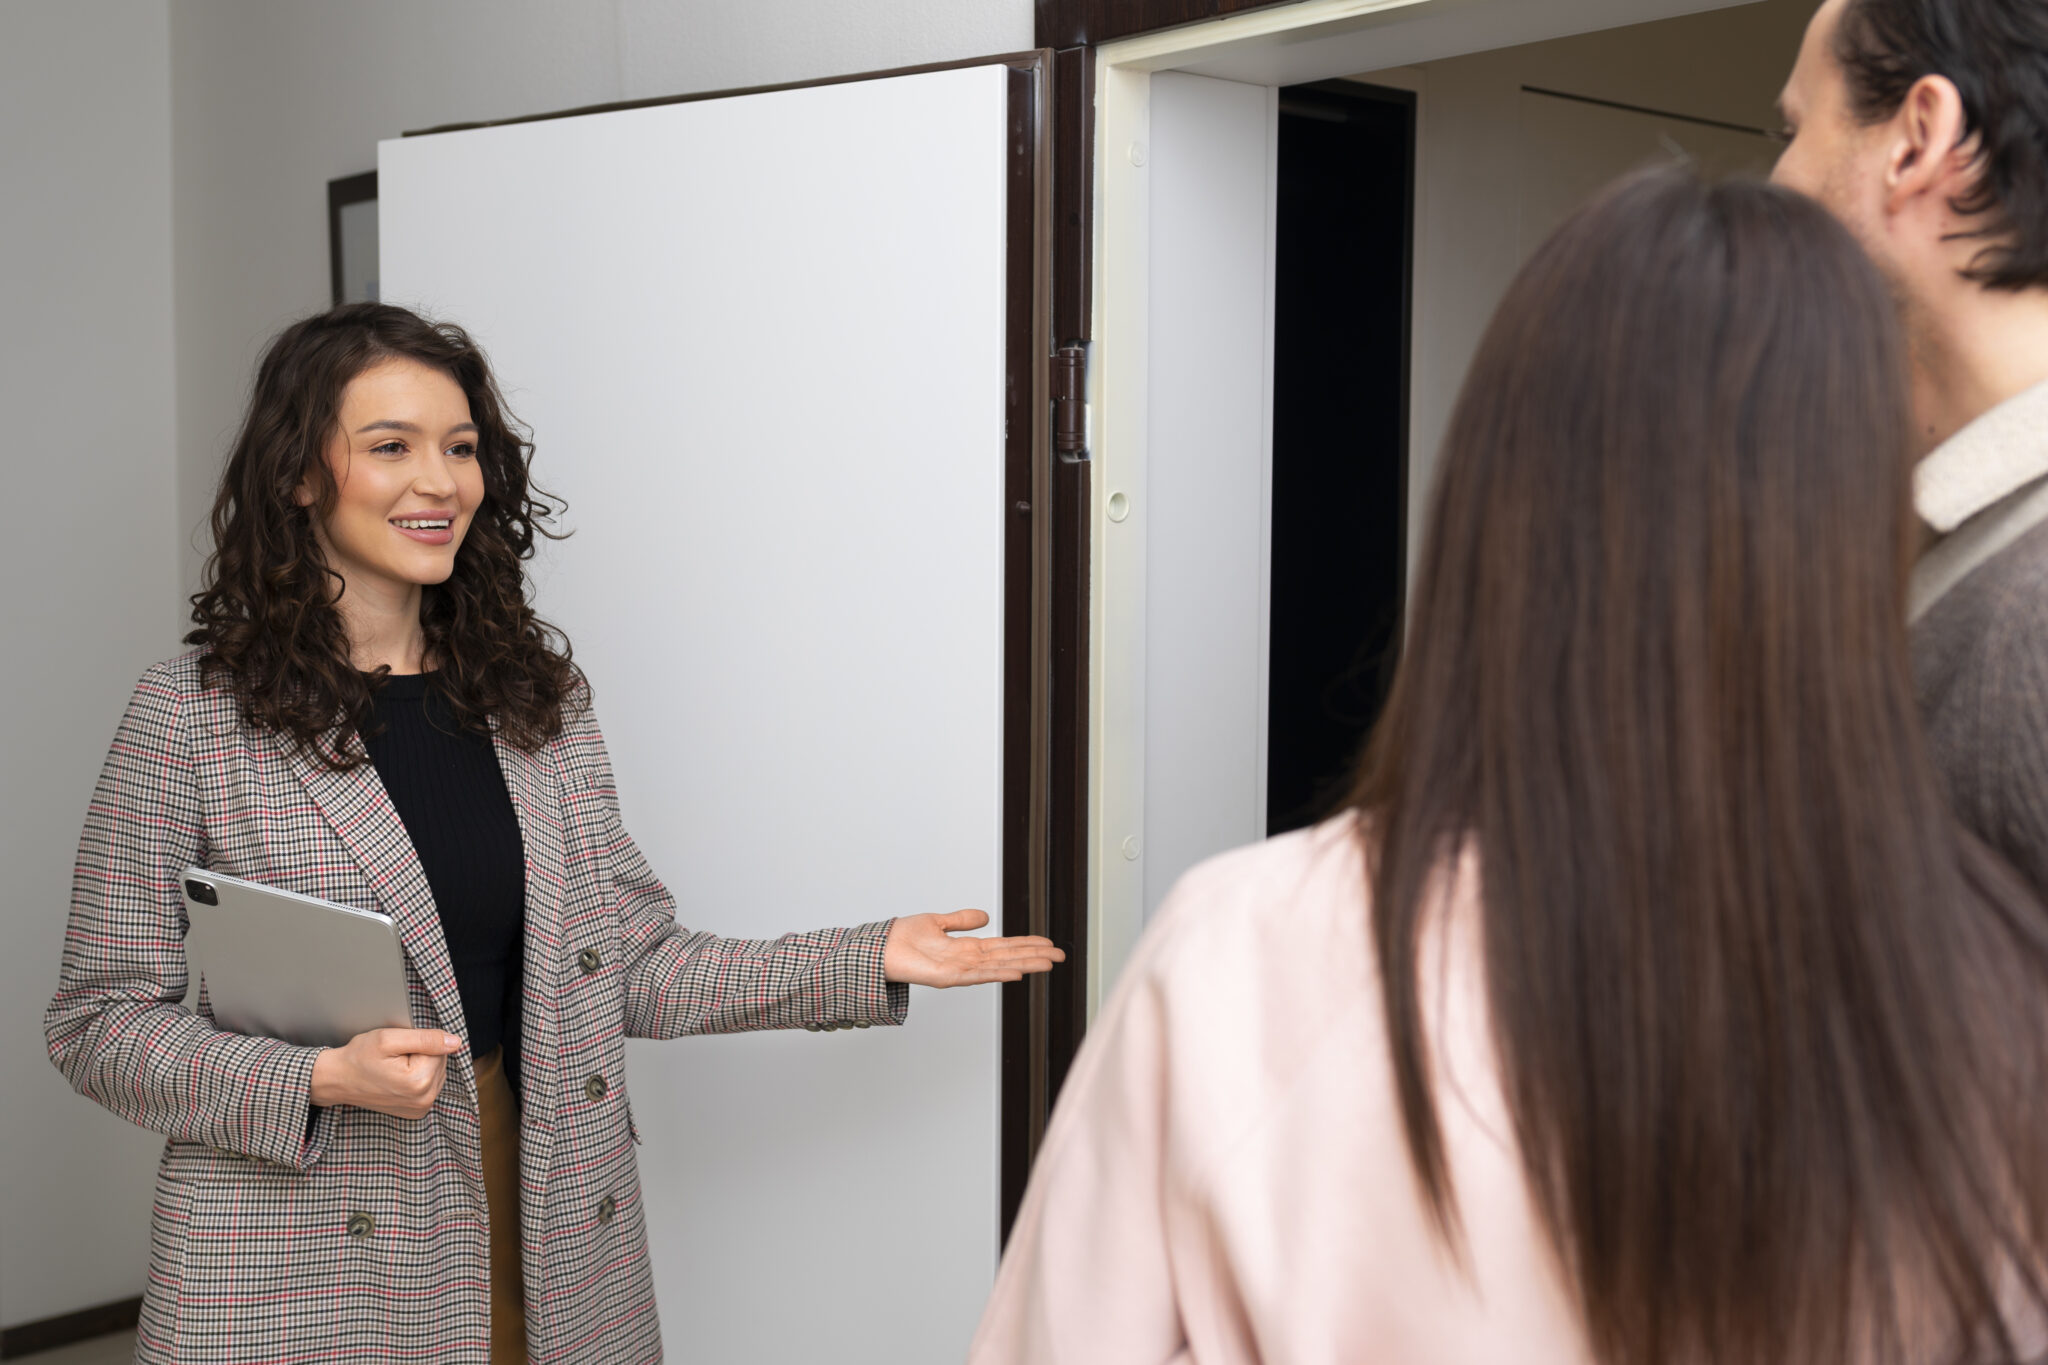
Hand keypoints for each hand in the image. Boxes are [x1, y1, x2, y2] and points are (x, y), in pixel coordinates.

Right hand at [309, 1028, 464, 1118]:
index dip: (419, 1042)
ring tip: (395, 1068)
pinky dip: (418, 1077)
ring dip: (420, 1065)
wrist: (338, 1080)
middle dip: (422, 1054)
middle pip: (441, 1061)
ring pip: (437, 1072)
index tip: (398, 1050)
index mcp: (419, 1081)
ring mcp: (421, 1108)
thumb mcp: (389, 1039)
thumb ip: (426, 1038)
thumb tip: (455, 1042)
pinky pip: (430, 1084)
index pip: (440, 1048)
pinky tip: (398, 1078)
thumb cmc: (359, 1057)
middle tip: (395, 1058)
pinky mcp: (418, 1111)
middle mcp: (424, 1099)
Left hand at [883, 910, 1065, 987]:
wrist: (878, 949)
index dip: (1027, 945)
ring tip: (1048, 964)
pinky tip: (1016, 973)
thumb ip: (961, 921)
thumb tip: (985, 916)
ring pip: (999, 967)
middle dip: (1035, 957)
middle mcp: (967, 961)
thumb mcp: (937, 922)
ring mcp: (959, 971)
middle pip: (1009, 957)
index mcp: (967, 949)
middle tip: (1061, 956)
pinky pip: (976, 975)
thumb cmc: (902, 939)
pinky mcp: (946, 978)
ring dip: (1024, 965)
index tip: (1049, 944)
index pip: (1005, 946)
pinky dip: (997, 974)